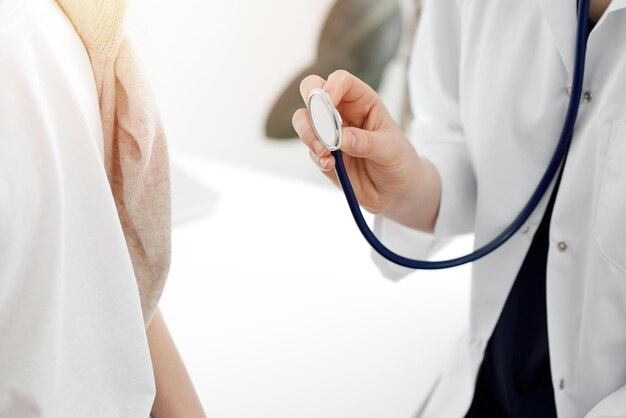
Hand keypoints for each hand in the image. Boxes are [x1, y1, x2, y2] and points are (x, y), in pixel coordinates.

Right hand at [292, 70, 440, 231]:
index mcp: (363, 102)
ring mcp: (330, 134)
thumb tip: (340, 138)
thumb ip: (365, 142)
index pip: (341, 81)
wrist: (397, 193)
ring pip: (303, 120)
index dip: (331, 87)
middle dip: (310, 102)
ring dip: (309, 134)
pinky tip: (331, 166)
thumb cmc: (400, 163)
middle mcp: (343, 113)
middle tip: (318, 121)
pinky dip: (316, 157)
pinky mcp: (324, 155)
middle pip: (313, 90)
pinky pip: (310, 150)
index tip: (328, 102)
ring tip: (325, 152)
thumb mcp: (390, 150)